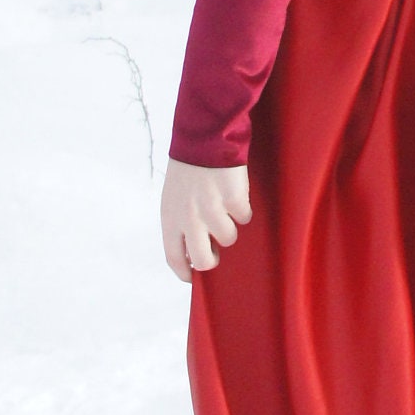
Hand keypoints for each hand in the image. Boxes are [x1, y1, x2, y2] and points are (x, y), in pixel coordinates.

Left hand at [161, 159, 251, 282]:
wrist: (205, 136)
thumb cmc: (189, 166)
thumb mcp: (174, 196)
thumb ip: (180, 221)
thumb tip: (192, 247)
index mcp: (170, 217)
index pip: (174, 257)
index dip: (185, 271)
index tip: (192, 278)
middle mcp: (189, 218)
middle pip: (204, 260)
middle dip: (212, 259)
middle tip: (216, 250)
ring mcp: (212, 210)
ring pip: (228, 238)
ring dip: (230, 224)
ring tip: (224, 204)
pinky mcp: (233, 200)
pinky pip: (244, 217)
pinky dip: (243, 207)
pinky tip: (234, 192)